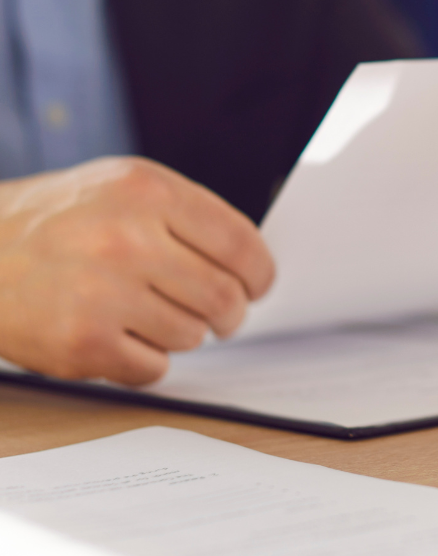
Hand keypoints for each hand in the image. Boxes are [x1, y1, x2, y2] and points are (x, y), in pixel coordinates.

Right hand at [0, 157, 273, 385]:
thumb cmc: (60, 219)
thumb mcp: (123, 187)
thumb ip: (188, 216)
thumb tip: (254, 264)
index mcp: (147, 191)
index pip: (241, 244)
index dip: (260, 274)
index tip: (257, 286)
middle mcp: (126, 239)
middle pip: (225, 297)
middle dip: (230, 313)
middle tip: (220, 315)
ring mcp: (101, 293)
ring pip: (192, 335)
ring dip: (182, 333)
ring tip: (149, 314)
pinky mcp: (81, 343)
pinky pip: (154, 368)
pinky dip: (146, 359)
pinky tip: (120, 335)